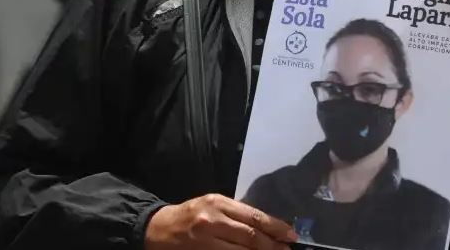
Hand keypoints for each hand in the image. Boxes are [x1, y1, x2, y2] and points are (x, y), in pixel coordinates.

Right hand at [145, 194, 296, 249]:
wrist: (158, 229)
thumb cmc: (191, 215)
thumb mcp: (213, 205)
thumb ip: (237, 214)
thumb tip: (267, 227)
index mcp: (219, 203)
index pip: (254, 217)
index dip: (276, 228)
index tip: (291, 235)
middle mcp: (212, 220)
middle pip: (251, 237)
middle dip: (273, 245)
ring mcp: (205, 241)